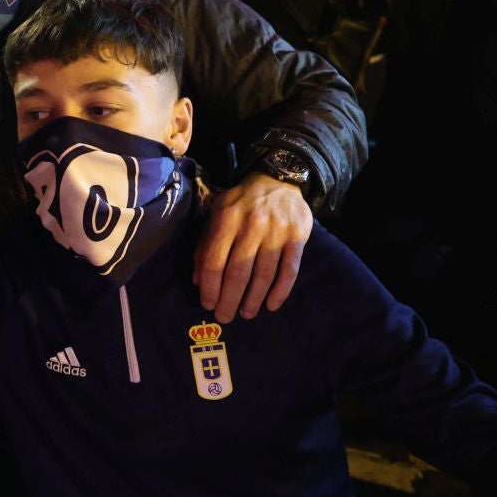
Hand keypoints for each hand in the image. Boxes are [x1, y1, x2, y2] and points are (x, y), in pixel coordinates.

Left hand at [193, 173, 312, 320]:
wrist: (278, 179)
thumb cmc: (241, 202)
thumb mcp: (217, 214)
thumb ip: (205, 245)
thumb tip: (198, 280)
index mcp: (227, 219)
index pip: (215, 260)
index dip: (210, 287)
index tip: (207, 304)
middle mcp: (252, 225)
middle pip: (239, 271)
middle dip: (230, 299)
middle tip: (225, 317)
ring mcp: (277, 231)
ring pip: (264, 274)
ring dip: (254, 299)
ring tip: (246, 314)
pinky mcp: (298, 236)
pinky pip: (289, 270)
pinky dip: (281, 291)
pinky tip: (272, 305)